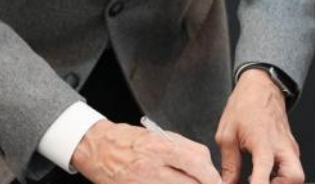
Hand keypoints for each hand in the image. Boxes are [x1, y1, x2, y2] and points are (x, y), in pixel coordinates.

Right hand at [71, 119, 220, 183]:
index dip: (212, 176)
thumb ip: (183, 149)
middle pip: (191, 182)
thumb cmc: (127, 140)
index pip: (197, 162)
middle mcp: (152, 167)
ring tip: (190, 183)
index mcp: (160, 147)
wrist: (96, 149)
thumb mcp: (157, 136)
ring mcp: (142, 182)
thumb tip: (205, 165)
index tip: (218, 181)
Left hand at [215, 68, 302, 183]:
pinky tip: (265, 175)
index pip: (264, 172)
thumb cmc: (244, 106)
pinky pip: (293, 167)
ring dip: (281, 182)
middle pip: (295, 177)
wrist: (262, 86)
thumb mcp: (227, 134)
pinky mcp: (291, 147)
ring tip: (260, 180)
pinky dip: (282, 176)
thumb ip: (229, 164)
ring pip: (297, 174)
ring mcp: (289, 147)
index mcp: (262, 141)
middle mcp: (281, 146)